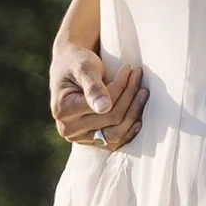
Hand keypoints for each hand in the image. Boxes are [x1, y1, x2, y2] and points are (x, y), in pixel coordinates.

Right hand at [51, 37, 146, 152]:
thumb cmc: (76, 63)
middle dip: (129, 96)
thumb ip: (93, 88)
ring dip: (133, 113)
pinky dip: (128, 130)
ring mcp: (80, 138)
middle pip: (111, 120)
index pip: (102, 105)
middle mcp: (68, 129)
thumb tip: (104, 108)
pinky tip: (138, 118)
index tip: (128, 68)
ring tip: (142, 92)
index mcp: (62, 110)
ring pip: (115, 134)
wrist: (70, 67)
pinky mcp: (91, 141)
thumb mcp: (83, 68)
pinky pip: (114, 142)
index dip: (119, 87)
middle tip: (138, 75)